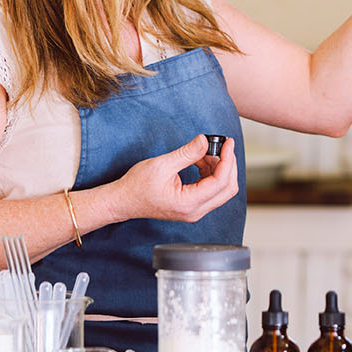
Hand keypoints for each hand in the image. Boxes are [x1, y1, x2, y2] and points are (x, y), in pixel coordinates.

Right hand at [112, 134, 238, 222]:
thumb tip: (205, 141)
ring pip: (221, 189)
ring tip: (202, 153)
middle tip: (221, 146)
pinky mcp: (192, 205)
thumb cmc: (136, 186)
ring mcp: (195, 210)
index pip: (221, 182)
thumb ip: (187, 153)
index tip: (228, 143)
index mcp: (188, 203)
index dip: (228, 160)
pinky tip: (199, 161)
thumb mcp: (162, 164)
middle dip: (227, 165)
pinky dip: (210, 173)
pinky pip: (211, 189)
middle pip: (227, 188)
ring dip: (218, 168)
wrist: (123, 200)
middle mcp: (195, 211)